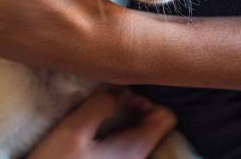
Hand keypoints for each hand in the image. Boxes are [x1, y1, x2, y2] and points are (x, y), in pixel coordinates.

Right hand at [30, 91, 176, 158]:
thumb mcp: (73, 130)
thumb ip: (100, 105)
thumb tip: (119, 90)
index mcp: (135, 150)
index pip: (166, 117)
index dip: (145, 100)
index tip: (118, 97)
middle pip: (153, 125)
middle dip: (132, 107)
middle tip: (104, 101)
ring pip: (138, 134)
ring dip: (121, 119)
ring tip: (97, 112)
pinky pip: (124, 144)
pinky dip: (114, 131)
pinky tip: (91, 130)